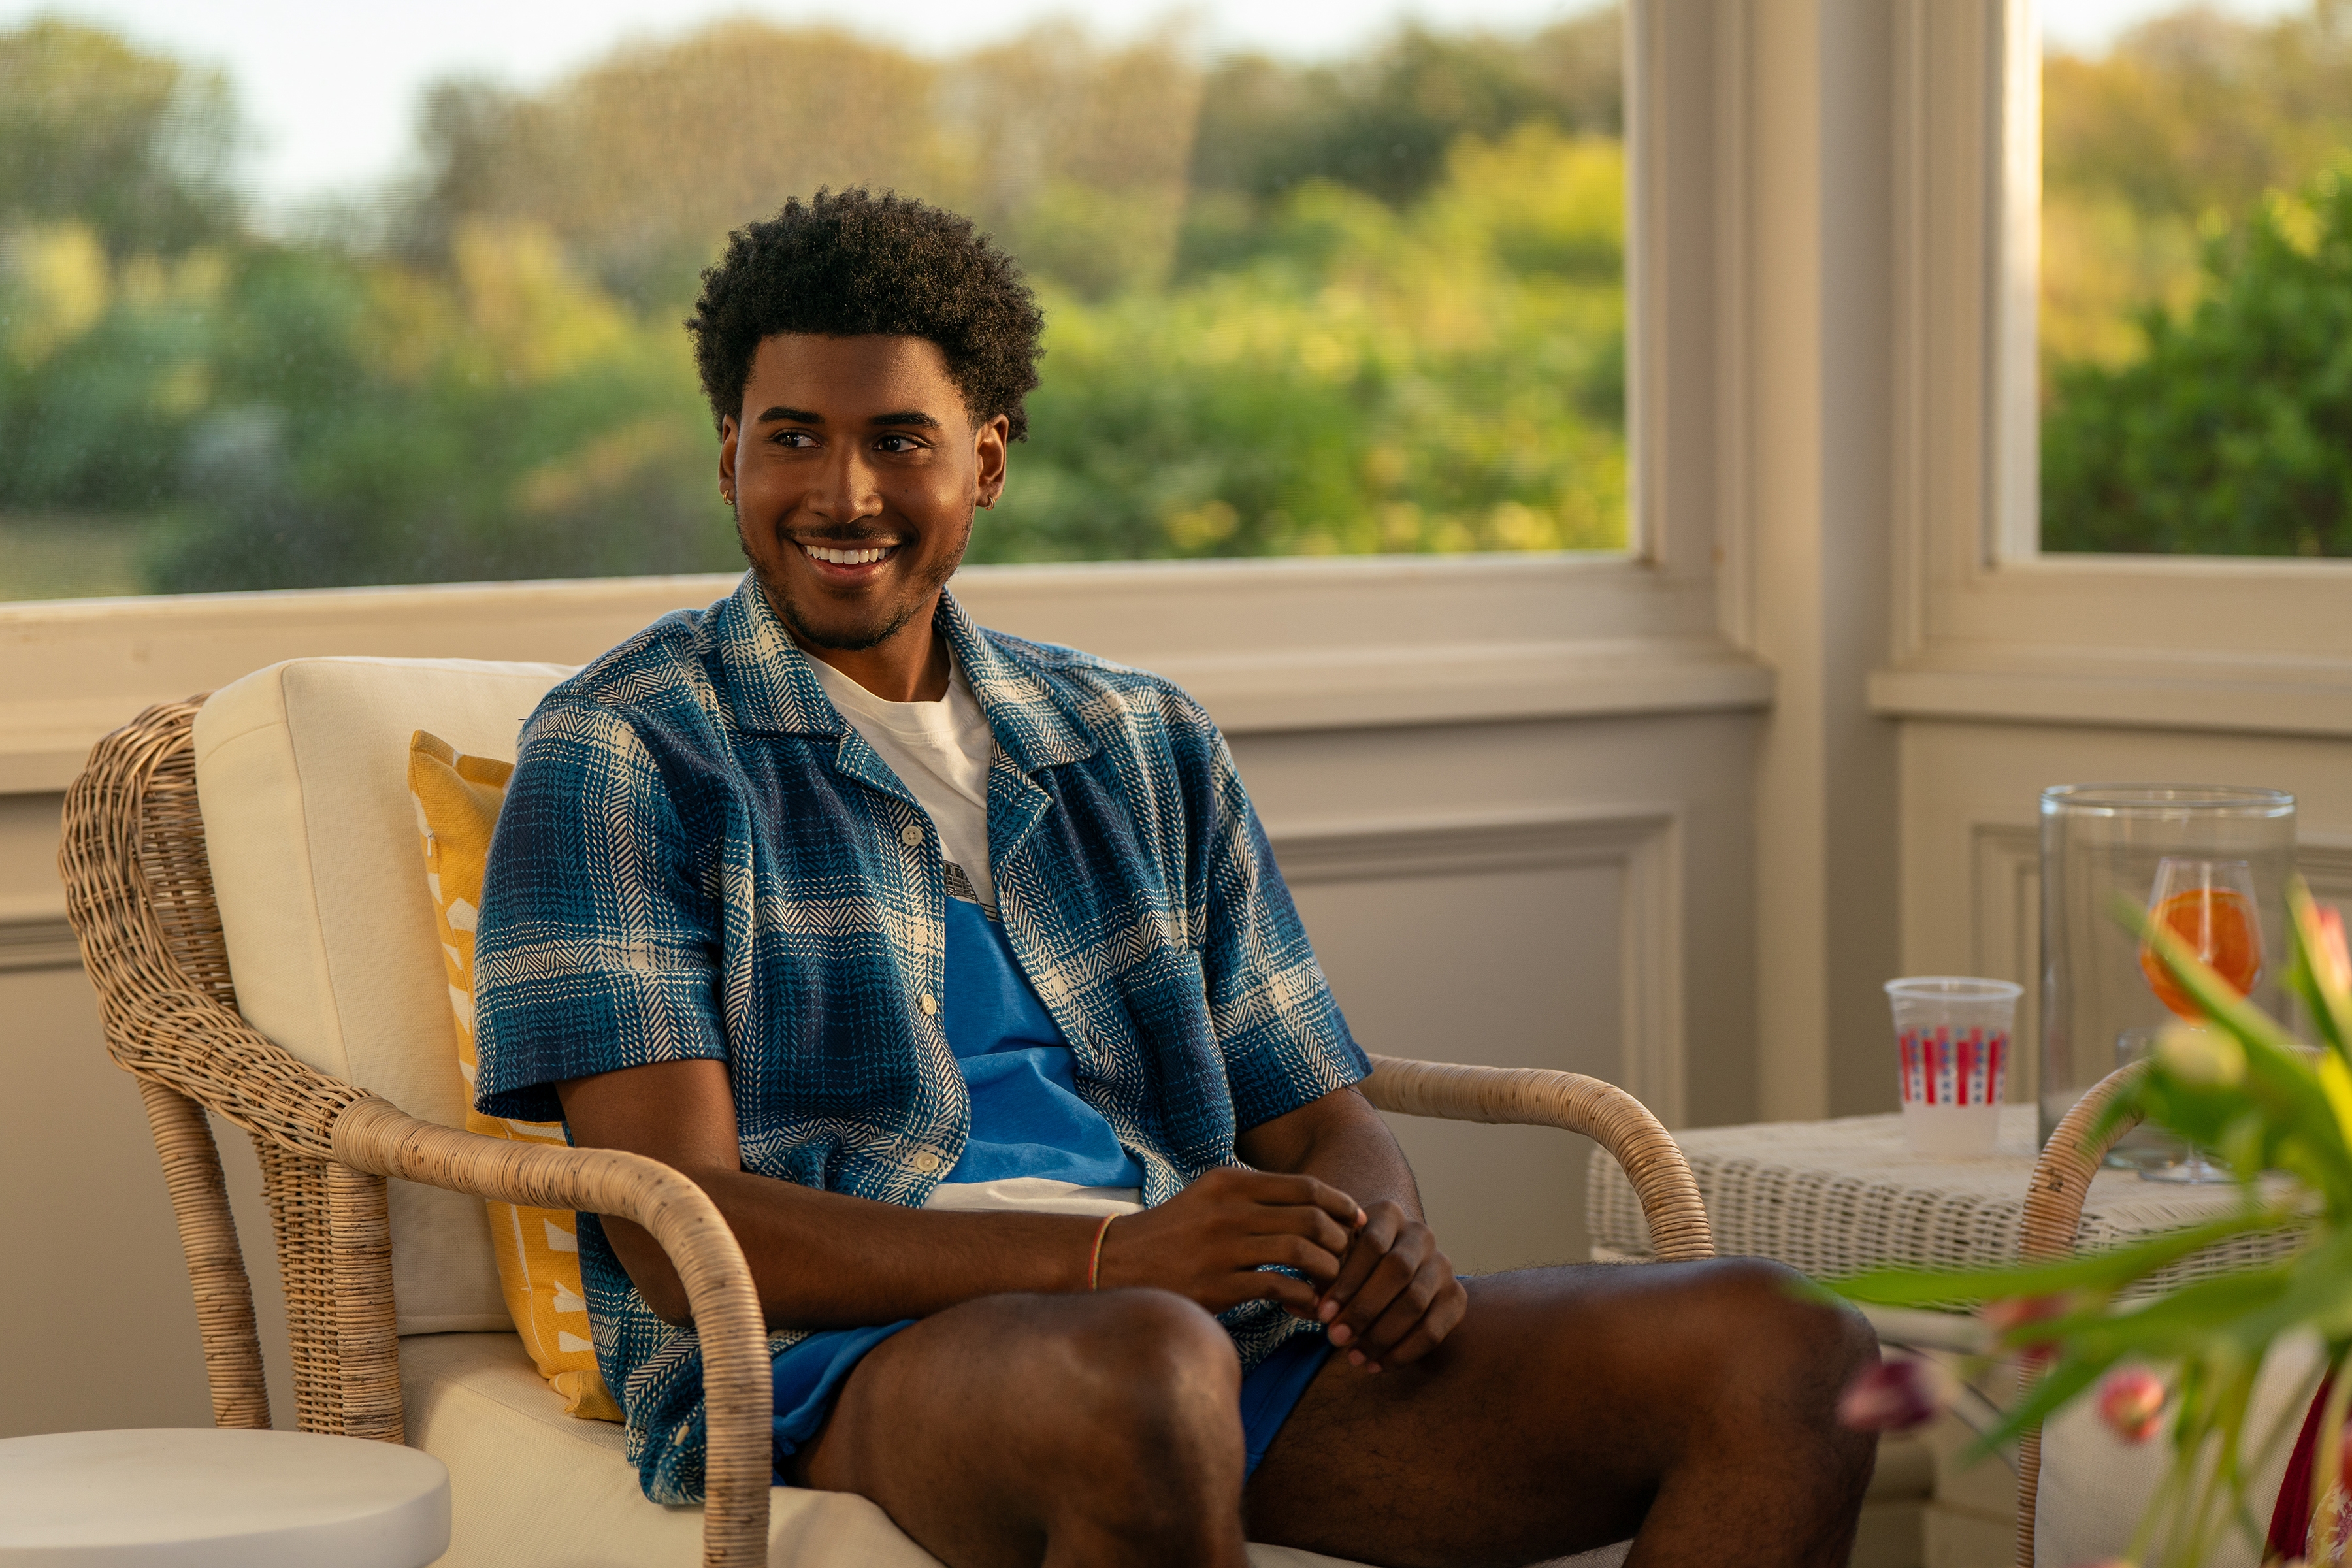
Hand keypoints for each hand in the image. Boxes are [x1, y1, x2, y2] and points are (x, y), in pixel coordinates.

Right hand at [1095, 1166, 1362, 1316]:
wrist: (1117, 1262)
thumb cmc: (1173, 1232)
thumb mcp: (1211, 1198)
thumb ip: (1255, 1197)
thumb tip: (1313, 1208)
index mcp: (1231, 1182)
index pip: (1305, 1187)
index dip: (1340, 1204)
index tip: (1357, 1222)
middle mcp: (1229, 1209)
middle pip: (1310, 1217)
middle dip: (1340, 1241)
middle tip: (1348, 1260)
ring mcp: (1223, 1246)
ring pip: (1301, 1250)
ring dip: (1327, 1271)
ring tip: (1331, 1285)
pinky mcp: (1218, 1284)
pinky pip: (1279, 1287)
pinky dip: (1304, 1298)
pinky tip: (1309, 1307)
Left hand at [1313, 1199, 1465, 1371]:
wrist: (1397, 1278)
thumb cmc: (1353, 1269)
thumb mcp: (1333, 1265)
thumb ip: (1316, 1281)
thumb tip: (1293, 1303)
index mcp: (1388, 1215)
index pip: (1371, 1244)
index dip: (1347, 1281)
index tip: (1322, 1314)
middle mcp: (1420, 1234)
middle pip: (1397, 1271)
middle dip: (1364, 1308)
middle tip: (1335, 1339)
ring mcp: (1443, 1266)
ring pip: (1416, 1302)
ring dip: (1381, 1335)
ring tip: (1353, 1358)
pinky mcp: (1456, 1298)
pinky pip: (1433, 1329)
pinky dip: (1403, 1352)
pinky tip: (1377, 1366)